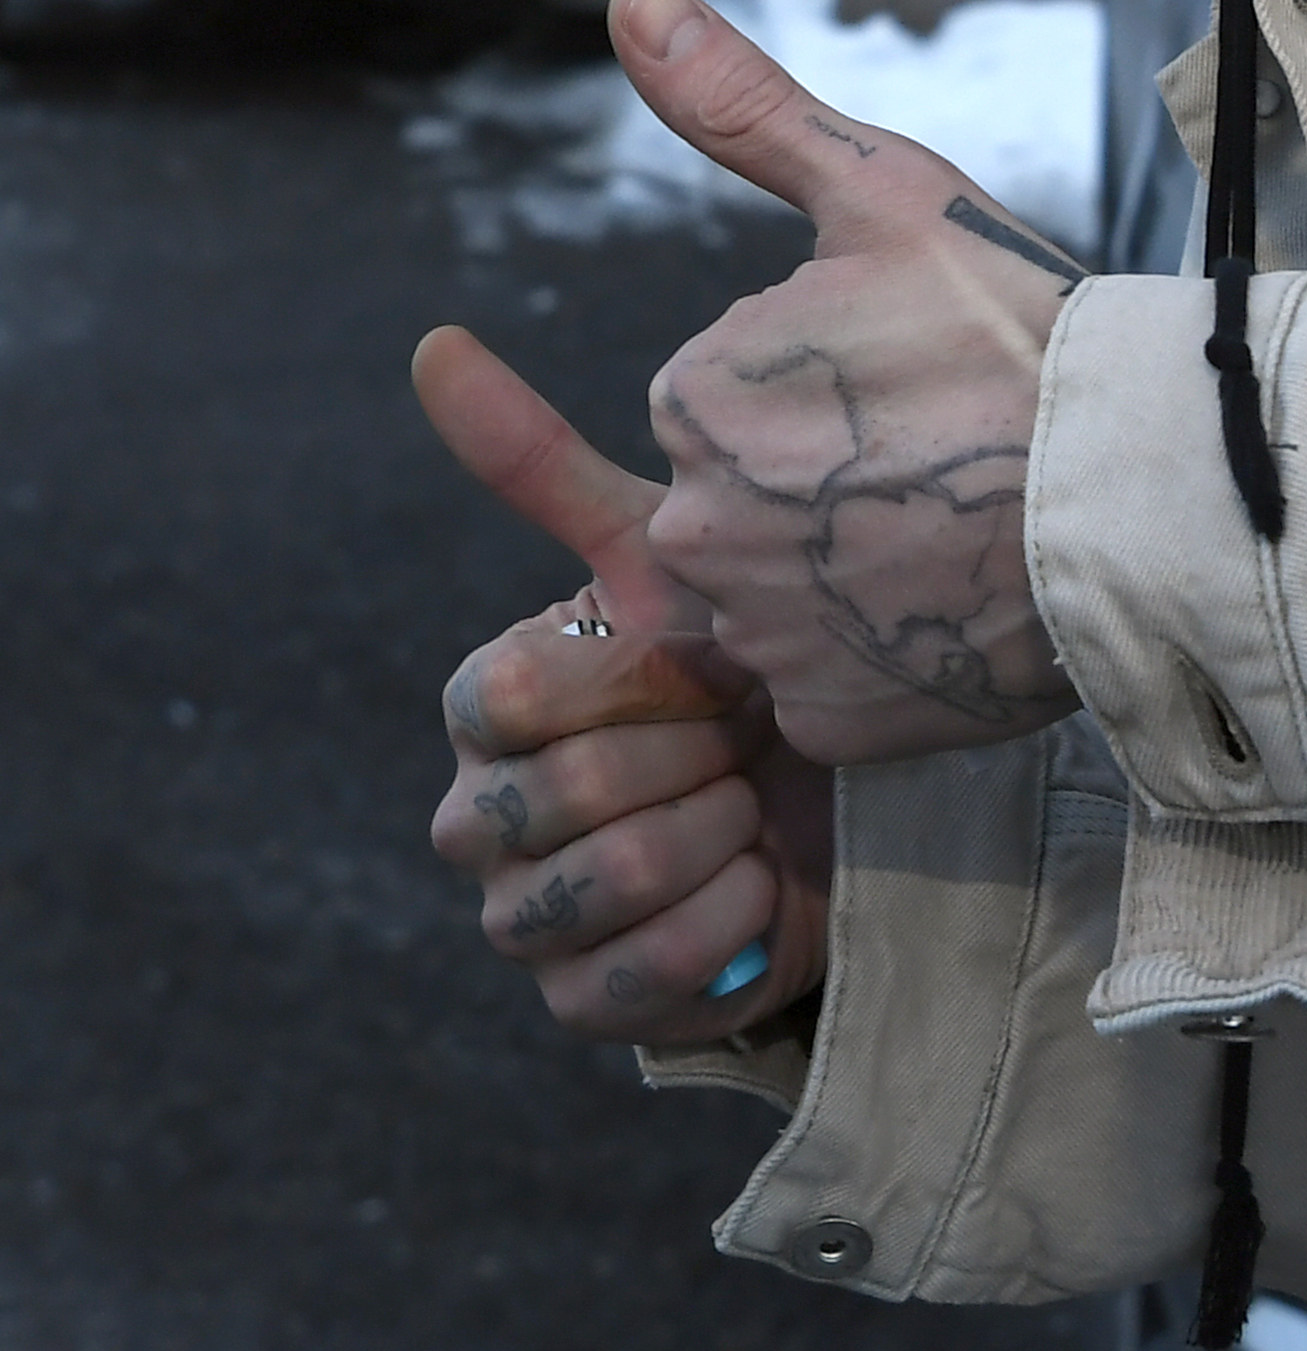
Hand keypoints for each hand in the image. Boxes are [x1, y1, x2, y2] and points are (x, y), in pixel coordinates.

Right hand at [420, 327, 832, 1042]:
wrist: (831, 795)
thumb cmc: (742, 662)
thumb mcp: (667, 558)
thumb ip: (541, 463)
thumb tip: (432, 343)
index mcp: (483, 709)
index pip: (510, 695)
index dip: (640, 680)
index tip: (721, 655)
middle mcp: (475, 820)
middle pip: (560, 793)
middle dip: (694, 755)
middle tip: (751, 734)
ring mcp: (519, 921)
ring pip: (602, 883)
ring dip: (719, 832)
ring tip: (756, 798)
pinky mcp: (582, 1007)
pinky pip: (639, 974)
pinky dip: (730, 921)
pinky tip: (763, 880)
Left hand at [609, 0, 1087, 763]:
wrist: (1148, 491)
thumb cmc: (1023, 332)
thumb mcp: (884, 191)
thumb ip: (738, 105)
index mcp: (700, 392)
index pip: (727, 390)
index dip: (829, 381)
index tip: (917, 379)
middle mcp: (700, 526)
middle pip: (745, 492)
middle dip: (829, 475)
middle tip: (947, 451)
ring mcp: (762, 634)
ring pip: (784, 588)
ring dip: (852, 563)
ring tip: (962, 525)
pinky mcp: (823, 716)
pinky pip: (826, 678)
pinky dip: (882, 649)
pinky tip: (955, 601)